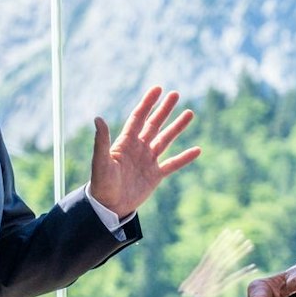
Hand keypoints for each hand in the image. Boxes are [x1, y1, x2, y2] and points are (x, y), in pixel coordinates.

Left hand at [88, 86, 200, 218]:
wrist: (108, 207)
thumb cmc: (101, 184)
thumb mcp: (101, 161)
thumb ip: (101, 141)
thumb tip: (98, 118)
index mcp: (125, 142)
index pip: (138, 117)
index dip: (148, 103)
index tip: (158, 89)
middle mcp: (138, 148)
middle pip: (154, 124)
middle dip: (164, 109)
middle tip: (175, 94)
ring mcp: (148, 161)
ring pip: (165, 139)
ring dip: (177, 127)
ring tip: (190, 113)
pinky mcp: (155, 176)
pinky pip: (173, 164)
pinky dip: (185, 157)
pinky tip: (197, 150)